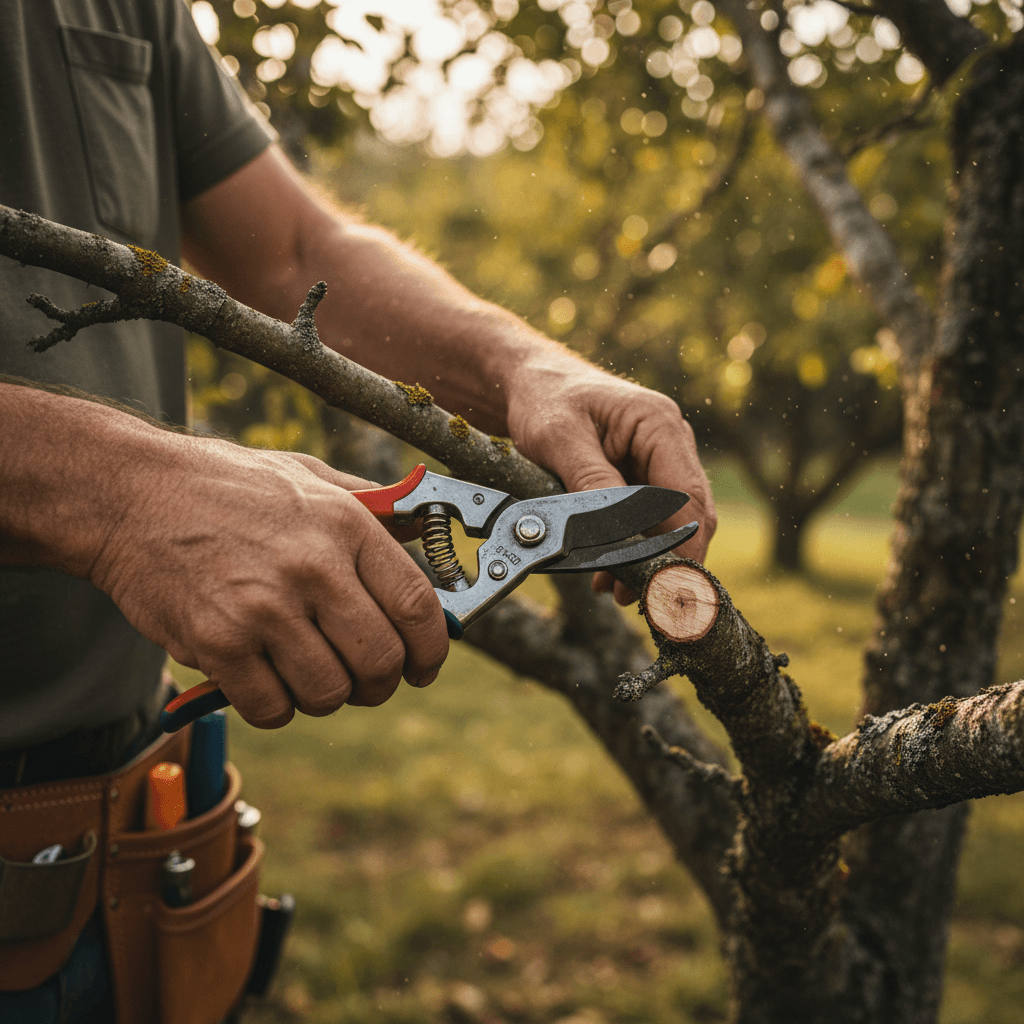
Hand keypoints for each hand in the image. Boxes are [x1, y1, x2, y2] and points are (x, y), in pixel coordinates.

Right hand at [90, 437, 447, 727]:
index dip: (432, 651)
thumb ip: (372, 507)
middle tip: (365, 680)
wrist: (131, 495)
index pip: (418, 607)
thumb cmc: (226, 486)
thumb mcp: (309, 476)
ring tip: (305, 670)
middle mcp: (312, 568)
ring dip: (324, 695)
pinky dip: (275, 706)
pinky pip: (272, 709)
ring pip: (329, 693)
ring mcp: (263, 609)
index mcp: (345, 527)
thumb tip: (426, 533)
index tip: (425, 666)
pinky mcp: (217, 644)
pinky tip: (263, 677)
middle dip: (381, 684)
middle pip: (380, 661)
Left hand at [504, 354, 715, 604]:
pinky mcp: (644, 475)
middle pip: (689, 516)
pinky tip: (607, 574)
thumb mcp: (559, 439)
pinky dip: (633, 548)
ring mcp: (661, 459)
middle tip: (633, 597)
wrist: (529, 382)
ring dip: (648, 559)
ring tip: (614, 590)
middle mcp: (671, 442)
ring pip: (671, 523)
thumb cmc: (544, 399)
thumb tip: (621, 529)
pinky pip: (650, 519)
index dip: (680, 548)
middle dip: (665, 560)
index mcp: (659, 424)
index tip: (662, 585)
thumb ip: (592, 482)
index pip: (687, 500)